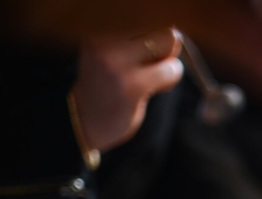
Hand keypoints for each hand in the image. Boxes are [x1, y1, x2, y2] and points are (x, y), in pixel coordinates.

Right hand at [71, 27, 183, 151]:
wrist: (84, 121)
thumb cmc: (107, 85)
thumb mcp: (116, 54)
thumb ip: (144, 41)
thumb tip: (177, 36)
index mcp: (97, 27)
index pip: (146, 14)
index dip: (156, 35)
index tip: (146, 53)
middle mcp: (102, 38)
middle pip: (160, 23)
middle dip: (166, 45)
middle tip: (151, 66)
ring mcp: (114, 61)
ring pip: (169, 40)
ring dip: (167, 62)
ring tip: (148, 79)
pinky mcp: (130, 85)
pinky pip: (170, 69)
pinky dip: (170, 78)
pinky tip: (153, 89)